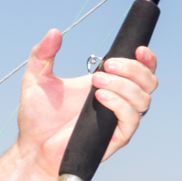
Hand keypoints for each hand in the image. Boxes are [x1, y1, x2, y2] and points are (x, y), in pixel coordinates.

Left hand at [7, 28, 159, 180]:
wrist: (33, 148)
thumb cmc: (37, 117)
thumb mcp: (37, 79)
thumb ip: (43, 54)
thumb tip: (54, 32)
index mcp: (107, 83)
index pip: (140, 68)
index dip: (146, 58)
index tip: (138, 49)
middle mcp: (118, 100)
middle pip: (148, 81)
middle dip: (133, 69)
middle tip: (107, 67)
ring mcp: (118, 119)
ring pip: (143, 98)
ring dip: (124, 86)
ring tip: (97, 83)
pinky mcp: (116, 137)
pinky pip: (131, 119)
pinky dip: (119, 104)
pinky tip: (100, 98)